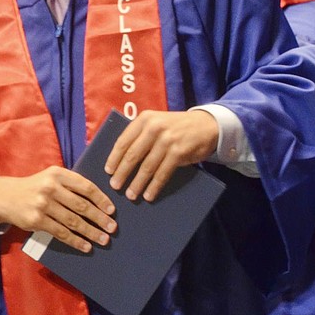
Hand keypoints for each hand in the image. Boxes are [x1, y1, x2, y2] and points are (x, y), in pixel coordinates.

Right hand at [0, 167, 116, 252]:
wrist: (6, 197)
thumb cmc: (36, 187)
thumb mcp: (51, 178)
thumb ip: (71, 185)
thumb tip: (100, 202)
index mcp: (58, 173)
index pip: (86, 187)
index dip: (101, 199)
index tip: (112, 210)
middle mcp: (50, 187)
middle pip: (81, 206)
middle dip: (99, 219)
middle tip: (112, 228)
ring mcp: (42, 204)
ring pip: (73, 222)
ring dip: (91, 232)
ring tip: (103, 239)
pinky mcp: (36, 220)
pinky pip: (61, 233)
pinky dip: (76, 241)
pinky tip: (86, 246)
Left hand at [104, 110, 218, 201]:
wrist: (206, 125)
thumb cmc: (176, 127)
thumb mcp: (156, 123)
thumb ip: (140, 135)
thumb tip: (120, 160)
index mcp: (144, 119)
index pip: (123, 141)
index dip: (114, 158)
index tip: (108, 171)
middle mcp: (154, 128)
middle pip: (132, 155)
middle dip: (122, 173)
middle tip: (115, 186)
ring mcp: (167, 140)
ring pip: (147, 167)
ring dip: (137, 183)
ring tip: (131, 195)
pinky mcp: (178, 152)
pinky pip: (162, 173)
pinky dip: (154, 186)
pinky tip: (149, 195)